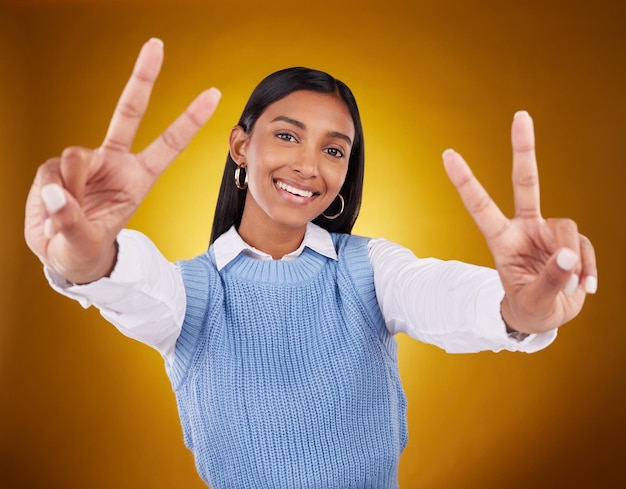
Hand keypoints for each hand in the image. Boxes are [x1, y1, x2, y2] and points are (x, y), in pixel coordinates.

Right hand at [24, 38, 220, 283]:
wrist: (62, 253)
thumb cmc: (85, 246)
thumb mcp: (85, 242)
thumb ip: (72, 218)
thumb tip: (57, 189)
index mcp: (139, 178)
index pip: (169, 144)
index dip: (190, 119)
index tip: (212, 93)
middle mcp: (115, 162)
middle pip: (129, 112)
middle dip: (142, 78)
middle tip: (156, 44)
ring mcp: (87, 162)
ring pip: (75, 157)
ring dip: (71, 186)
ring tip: (68, 212)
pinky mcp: (56, 166)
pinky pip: (51, 171)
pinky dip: (50, 192)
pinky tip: (54, 205)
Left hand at [442, 111, 596, 333]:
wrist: (543, 318)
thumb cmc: (527, 307)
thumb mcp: (532, 301)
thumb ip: (549, 280)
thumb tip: (568, 256)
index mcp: (502, 240)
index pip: (480, 207)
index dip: (466, 181)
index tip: (447, 154)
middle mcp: (524, 229)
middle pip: (526, 184)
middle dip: (524, 150)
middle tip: (520, 115)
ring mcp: (548, 234)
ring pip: (567, 229)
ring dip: (572, 261)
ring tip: (569, 289)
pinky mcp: (571, 243)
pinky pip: (585, 249)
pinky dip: (587, 270)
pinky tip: (584, 288)